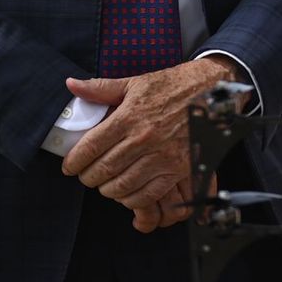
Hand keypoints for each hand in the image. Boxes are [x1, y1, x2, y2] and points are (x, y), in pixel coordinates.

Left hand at [61, 58, 233, 231]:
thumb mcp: (135, 83)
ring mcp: (162, 156)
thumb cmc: (172, 86)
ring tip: (104, 184)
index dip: (75, 161)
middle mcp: (144, 138)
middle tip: (85, 176)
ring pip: (123, 186)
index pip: (91, 146)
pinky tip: (127, 192)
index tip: (69, 167)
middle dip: (88, 177)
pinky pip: (148, 194)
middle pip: (104, 169)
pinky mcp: (178, 169)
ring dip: (108, 189)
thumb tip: (71, 84)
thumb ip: (100, 88)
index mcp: (130, 116)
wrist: (212, 92)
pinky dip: (132, 199)